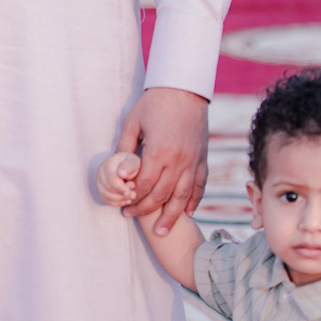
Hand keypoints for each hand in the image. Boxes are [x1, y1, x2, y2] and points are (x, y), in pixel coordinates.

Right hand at [96, 150, 140, 206]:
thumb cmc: (131, 164)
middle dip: (122, 194)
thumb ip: (129, 166)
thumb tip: (121, 174)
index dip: (120, 187)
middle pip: (108, 188)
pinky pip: (106, 200)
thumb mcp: (133, 162)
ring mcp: (99, 183)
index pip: (111, 178)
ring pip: (106, 196)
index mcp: (108, 164)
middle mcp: (101, 174)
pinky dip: (117, 203)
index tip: (129, 192)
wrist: (126, 167)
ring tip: (131, 196)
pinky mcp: (101, 191)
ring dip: (120, 199)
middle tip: (133, 194)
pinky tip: (126, 201)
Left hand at [114, 87, 208, 234]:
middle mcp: (179, 160)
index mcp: (159, 152)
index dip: (133, 199)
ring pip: (183, 196)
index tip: (123, 206)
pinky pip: (200, 185)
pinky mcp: (203, 158)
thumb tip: (117, 170)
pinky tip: (188, 213)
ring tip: (162, 231)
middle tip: (132, 217)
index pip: (145, 185)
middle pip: (162, 195)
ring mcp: (193, 161)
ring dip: (172, 216)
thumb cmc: (155, 103)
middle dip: (146, 210)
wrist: (184, 89)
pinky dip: (194, 201)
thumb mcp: (132, 123)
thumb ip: (124, 148)